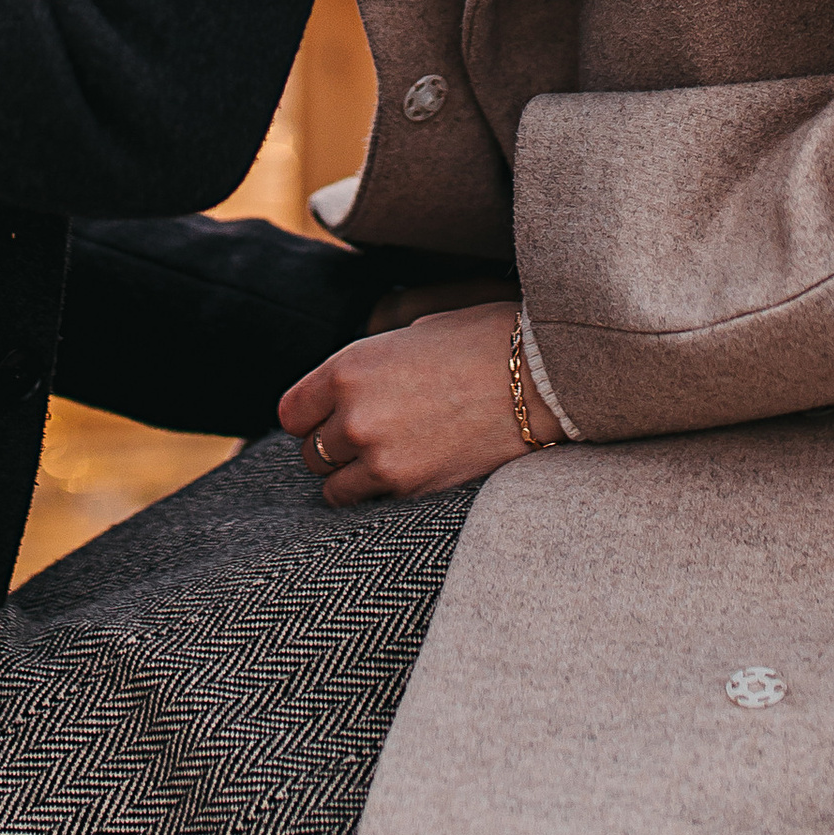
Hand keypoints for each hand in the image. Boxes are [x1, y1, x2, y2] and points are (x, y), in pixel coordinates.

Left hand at [278, 299, 559, 502]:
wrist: (542, 377)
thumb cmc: (485, 341)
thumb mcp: (416, 331)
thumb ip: (373, 362)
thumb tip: (354, 385)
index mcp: (350, 366)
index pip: (292, 411)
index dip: (310, 416)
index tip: (327, 419)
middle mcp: (354, 414)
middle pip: (311, 450)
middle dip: (333, 446)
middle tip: (368, 438)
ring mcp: (380, 456)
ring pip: (333, 484)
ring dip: (352, 476)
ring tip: (387, 459)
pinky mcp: (410, 488)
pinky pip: (369, 503)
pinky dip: (379, 495)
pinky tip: (406, 474)